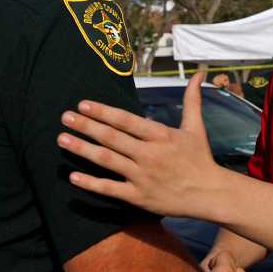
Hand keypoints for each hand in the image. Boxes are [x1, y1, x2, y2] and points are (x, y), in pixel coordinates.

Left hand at [59, 73, 225, 218]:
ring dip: (82, 149)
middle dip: (86, 126)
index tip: (83, 104)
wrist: (210, 194)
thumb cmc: (200, 158)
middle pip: (111, 138)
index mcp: (161, 136)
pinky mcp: (139, 197)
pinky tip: (73, 176)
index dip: (103, 112)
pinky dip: (91, 183)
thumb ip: (192, 100)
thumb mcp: (196, 127)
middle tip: (65, 117)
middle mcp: (149, 154)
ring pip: (107, 161)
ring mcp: (142, 176)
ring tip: (62, 139)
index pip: (126, 121)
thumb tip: (198, 74)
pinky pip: (110, 189)